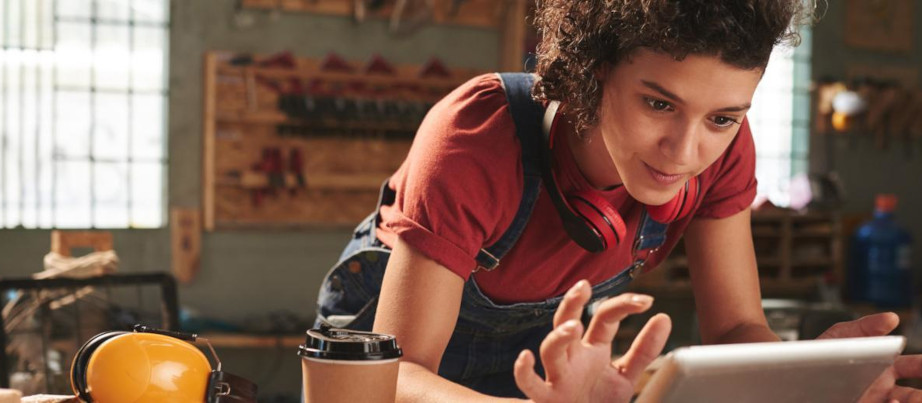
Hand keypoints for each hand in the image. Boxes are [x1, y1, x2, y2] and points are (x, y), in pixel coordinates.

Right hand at [513, 280, 671, 402]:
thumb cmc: (598, 402)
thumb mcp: (626, 375)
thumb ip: (644, 350)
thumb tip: (664, 318)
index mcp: (592, 348)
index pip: (604, 317)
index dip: (623, 305)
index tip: (646, 302)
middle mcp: (573, 357)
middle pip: (567, 321)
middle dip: (572, 303)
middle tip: (583, 286)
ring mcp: (558, 375)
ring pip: (551, 350)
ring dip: (558, 337)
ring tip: (572, 328)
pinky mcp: (547, 398)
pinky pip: (530, 384)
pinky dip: (523, 371)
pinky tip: (527, 358)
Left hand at [817, 312, 921, 401]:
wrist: (795, 371)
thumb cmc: (822, 353)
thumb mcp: (841, 335)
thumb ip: (866, 326)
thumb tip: (891, 317)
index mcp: (885, 367)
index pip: (914, 367)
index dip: (921, 366)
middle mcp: (883, 388)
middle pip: (913, 395)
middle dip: (919, 396)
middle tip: (918, 396)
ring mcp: (873, 401)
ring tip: (900, 400)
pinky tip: (887, 402)